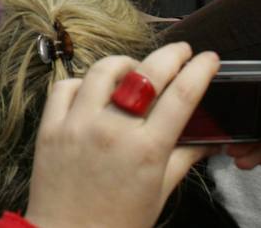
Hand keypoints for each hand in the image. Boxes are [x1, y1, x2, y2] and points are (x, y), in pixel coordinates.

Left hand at [25, 43, 219, 227]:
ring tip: (134, 71)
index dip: (200, 70)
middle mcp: (113, 131)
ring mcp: (79, 125)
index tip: (209, 58)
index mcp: (146, 150)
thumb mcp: (159, 193)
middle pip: (148, 73)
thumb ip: (183, 159)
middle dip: (172, 54)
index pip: (181, 96)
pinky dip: (82, 82)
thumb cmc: (117, 225)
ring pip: (104, 70)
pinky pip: (66, 85)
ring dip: (125, 64)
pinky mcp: (51, 127)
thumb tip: (209, 140)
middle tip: (182, 51)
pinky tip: (93, 91)